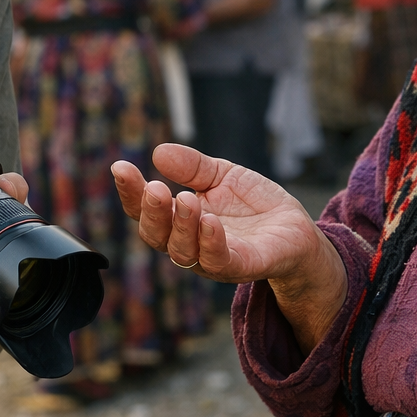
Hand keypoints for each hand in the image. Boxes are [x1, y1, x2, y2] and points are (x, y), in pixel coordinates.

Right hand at [112, 145, 346, 352]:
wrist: (295, 228)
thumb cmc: (253, 204)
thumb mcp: (222, 175)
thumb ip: (193, 166)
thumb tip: (159, 151)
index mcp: (179, 220)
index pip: (146, 210)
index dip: (131, 192)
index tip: (121, 168)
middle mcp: (190, 243)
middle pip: (156, 236)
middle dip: (151, 213)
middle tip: (154, 187)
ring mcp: (214, 258)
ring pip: (183, 252)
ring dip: (181, 226)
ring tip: (185, 199)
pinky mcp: (243, 265)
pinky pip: (220, 261)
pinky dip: (211, 243)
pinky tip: (210, 221)